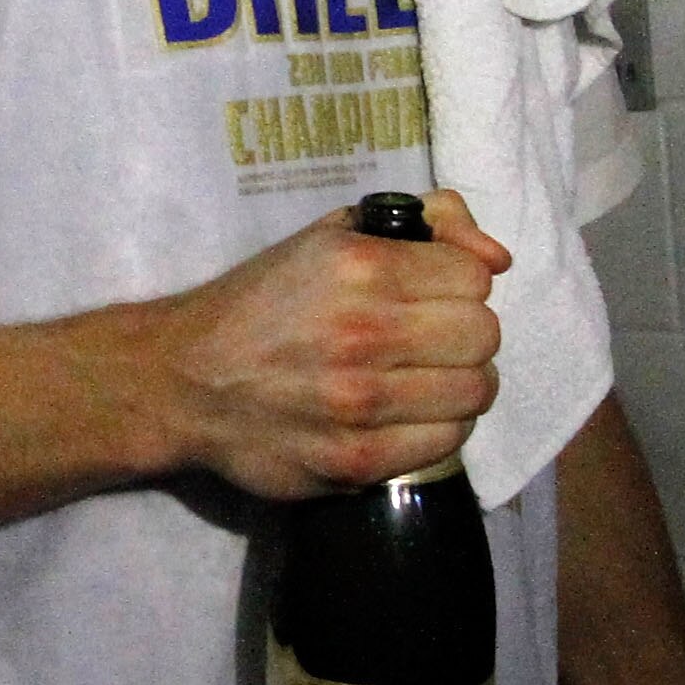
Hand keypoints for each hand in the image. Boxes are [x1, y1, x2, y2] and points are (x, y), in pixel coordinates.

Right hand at [150, 191, 509, 500]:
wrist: (185, 380)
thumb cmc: (264, 301)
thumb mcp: (333, 235)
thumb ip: (426, 223)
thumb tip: (499, 258)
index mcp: (360, 267)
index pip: (475, 278)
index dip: (456, 283)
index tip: (428, 293)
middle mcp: (363, 334)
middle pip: (484, 336)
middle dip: (464, 333)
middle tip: (430, 339)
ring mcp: (359, 405)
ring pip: (475, 392)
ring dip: (458, 383)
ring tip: (422, 378)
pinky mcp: (355, 461)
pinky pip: (446, 443)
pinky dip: (437, 427)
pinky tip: (405, 413)